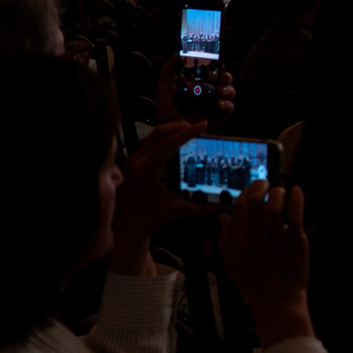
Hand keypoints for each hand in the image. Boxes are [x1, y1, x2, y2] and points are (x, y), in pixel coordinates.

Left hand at [110, 122, 220, 274]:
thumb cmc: (150, 219)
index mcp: (146, 170)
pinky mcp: (134, 161)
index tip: (204, 125)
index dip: (188, 132)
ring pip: (154, 134)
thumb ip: (203, 208)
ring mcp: (133, 160)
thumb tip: (225, 205)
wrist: (127, 227)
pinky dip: (166, 137)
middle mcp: (137, 162)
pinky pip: (151, 141)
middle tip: (200, 126)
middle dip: (181, 126)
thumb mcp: (179, 211)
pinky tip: (179, 140)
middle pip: (160, 132)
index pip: (169, 143)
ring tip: (192, 130)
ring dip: (173, 129)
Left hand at [155, 55, 235, 123]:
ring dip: (228, 89)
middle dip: (226, 76)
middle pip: (225, 81)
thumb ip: (168, 72)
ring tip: (219, 91)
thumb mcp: (164, 90)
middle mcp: (210, 94)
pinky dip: (227, 104)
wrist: (169, 134)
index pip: (212, 73)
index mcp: (199, 86)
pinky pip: (230, 108)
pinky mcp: (220, 118)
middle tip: (222, 76)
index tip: (216, 62)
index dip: (216, 66)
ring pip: (230, 92)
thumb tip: (176, 55)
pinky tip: (218, 104)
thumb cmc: (166, 113)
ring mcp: (216, 106)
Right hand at [219, 181, 313, 344]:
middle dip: (259, 187)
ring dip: (277, 193)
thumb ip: (225, 239)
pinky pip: (295, 215)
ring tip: (281, 191)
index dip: (245, 194)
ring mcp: (275, 237)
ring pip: (274, 205)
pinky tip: (297, 191)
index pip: (238, 207)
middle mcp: (255, 236)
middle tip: (266, 184)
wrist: (275, 302)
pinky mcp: (295, 240)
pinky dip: (297, 199)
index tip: (253, 191)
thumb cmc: (254, 283)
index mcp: (238, 239)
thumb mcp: (231, 263)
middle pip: (254, 202)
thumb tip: (224, 216)